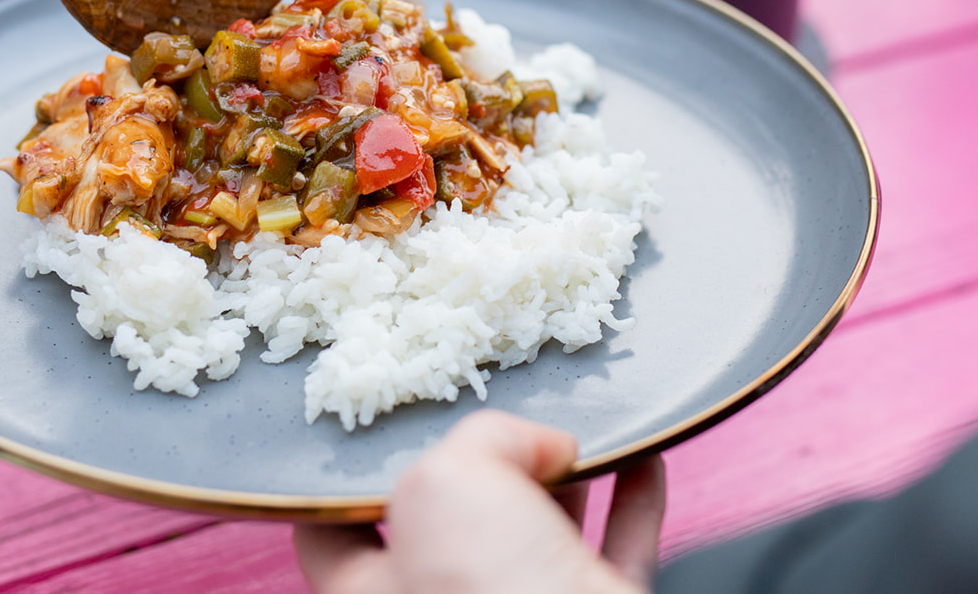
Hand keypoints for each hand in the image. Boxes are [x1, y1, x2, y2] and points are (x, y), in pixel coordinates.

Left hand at [295, 410, 666, 593]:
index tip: (378, 435)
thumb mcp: (447, 482)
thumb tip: (537, 449)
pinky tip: (642, 458)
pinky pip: (615, 553)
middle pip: (454, 526)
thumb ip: (478, 441)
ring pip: (539, 539)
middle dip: (480, 472)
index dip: (354, 481)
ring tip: (575, 435)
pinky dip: (631, 504)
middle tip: (497, 424)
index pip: (334, 533)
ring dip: (565, 481)